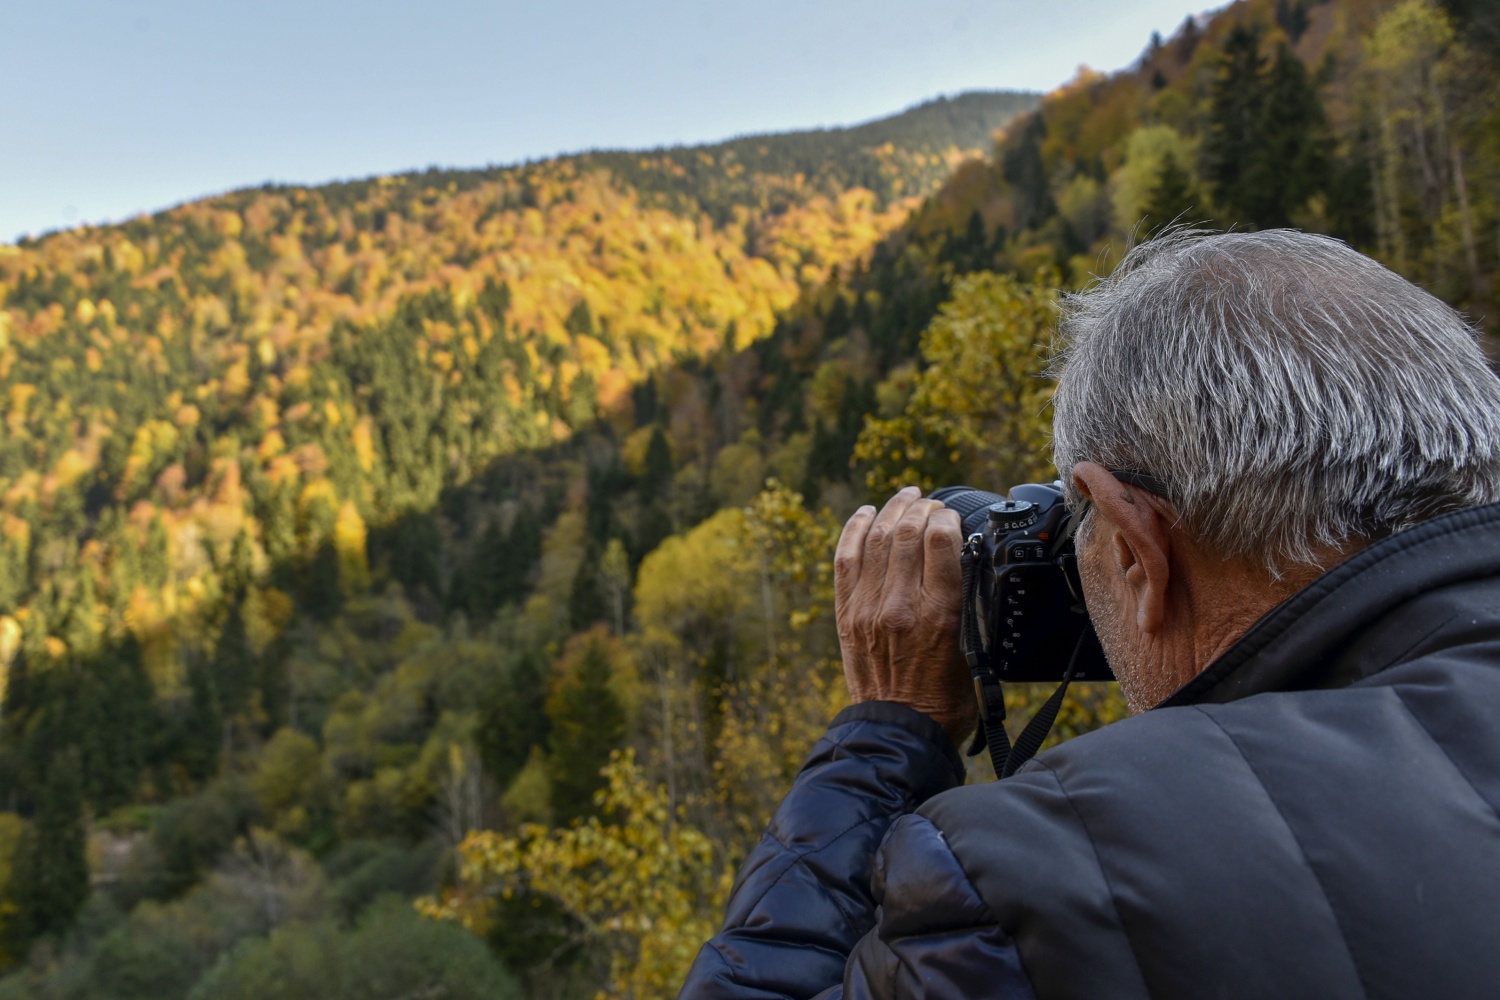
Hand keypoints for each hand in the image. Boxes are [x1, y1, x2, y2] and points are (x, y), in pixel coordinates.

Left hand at [834, 486, 974, 745]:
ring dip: (891, 511)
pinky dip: (854, 530)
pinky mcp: (846, 615)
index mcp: (940, 614)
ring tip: (905, 497)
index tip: (952, 516)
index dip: (947, 518)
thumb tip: (970, 568)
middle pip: (907, 533)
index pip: (940, 541)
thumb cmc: (946, 701)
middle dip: (921, 509)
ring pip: (876, 539)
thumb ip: (970, 609)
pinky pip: (846, 560)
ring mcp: (868, 608)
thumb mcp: (976, 654)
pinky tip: (865, 513)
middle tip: (930, 503)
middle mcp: (900, 605)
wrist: (899, 733)